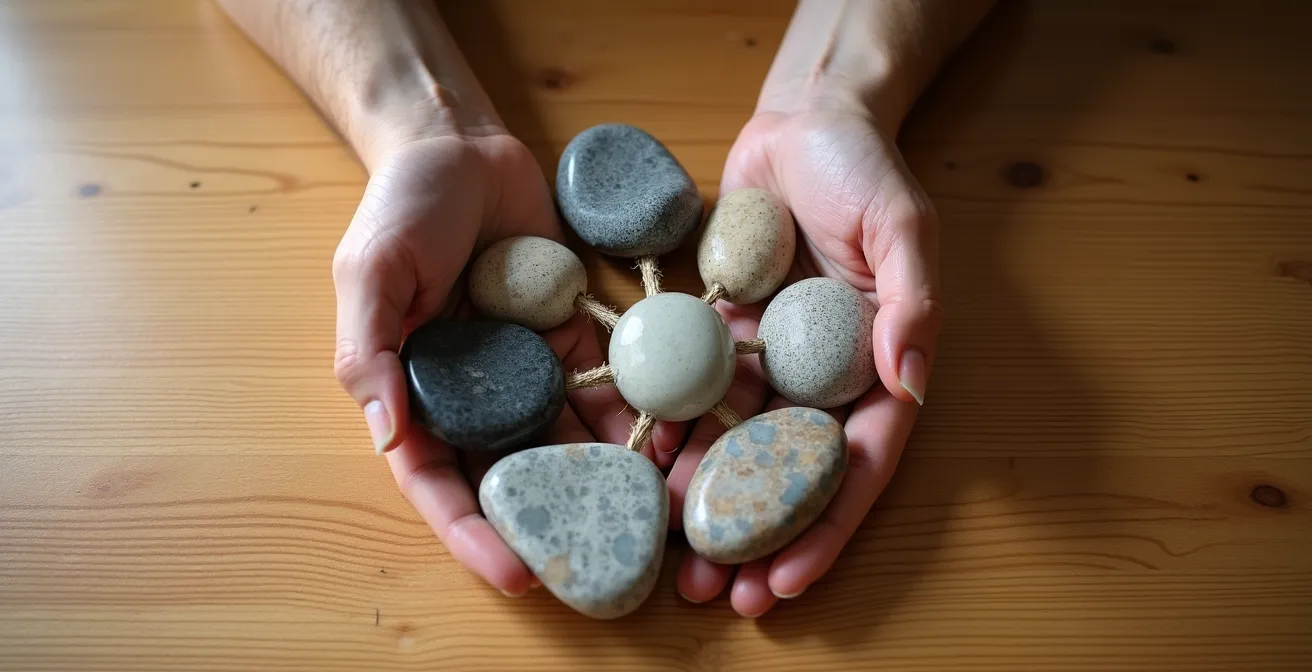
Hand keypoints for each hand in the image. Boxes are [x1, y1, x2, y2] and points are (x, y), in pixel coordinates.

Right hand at [331, 134, 645, 595]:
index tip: (516, 574)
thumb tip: (387, 433)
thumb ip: (371, 351)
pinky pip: (608, 388)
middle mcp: (477, 396)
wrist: (461, 146)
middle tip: (607, 566)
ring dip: (611, 481)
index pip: (440, 481)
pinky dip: (639, 417)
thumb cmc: (401, 206)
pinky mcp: (575, 339)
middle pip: (515, 478)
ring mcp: (529, 370)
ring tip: (659, 517)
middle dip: (558, 525)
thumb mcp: (369, 271)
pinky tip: (677, 443)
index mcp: (417, 393)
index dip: (474, 533)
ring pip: (570, 443)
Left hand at [665, 109, 942, 615]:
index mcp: (875, 368)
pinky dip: (668, 426)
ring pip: (734, 447)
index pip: (856, 467)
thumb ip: (912, 303)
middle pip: (788, 476)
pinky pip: (693, 391)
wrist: (802, 120)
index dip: (824, 530)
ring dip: (701, 501)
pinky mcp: (721, 334)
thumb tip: (908, 381)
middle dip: (753, 539)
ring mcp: (767, 360)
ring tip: (664, 553)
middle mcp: (819, 378)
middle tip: (711, 594)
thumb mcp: (904, 226)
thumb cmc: (865, 167)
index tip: (783, 583)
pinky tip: (637, 459)